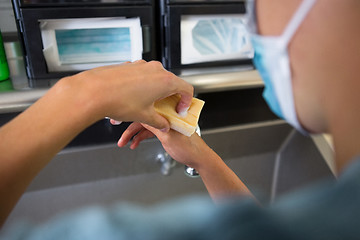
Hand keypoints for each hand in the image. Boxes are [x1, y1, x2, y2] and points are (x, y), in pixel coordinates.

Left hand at [69, 60, 192, 130]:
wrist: (93, 91)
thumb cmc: (118, 101)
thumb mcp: (144, 116)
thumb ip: (159, 122)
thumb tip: (163, 125)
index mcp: (165, 81)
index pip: (186, 89)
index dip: (186, 101)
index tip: (179, 110)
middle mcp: (155, 70)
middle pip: (171, 83)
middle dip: (169, 97)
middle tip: (164, 110)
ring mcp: (141, 66)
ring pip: (156, 79)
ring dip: (155, 92)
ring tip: (145, 106)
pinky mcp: (129, 66)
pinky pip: (142, 76)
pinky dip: (142, 87)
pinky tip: (132, 99)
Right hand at [118, 122, 209, 168]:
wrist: (198, 159)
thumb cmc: (189, 148)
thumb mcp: (167, 137)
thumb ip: (154, 126)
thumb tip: (141, 117)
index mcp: (170, 113)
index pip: (148, 110)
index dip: (134, 115)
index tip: (122, 120)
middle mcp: (167, 116)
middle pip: (144, 118)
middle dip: (131, 128)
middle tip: (121, 137)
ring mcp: (166, 124)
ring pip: (145, 126)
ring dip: (134, 135)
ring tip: (125, 143)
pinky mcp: (165, 131)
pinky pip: (150, 132)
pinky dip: (141, 138)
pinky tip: (135, 143)